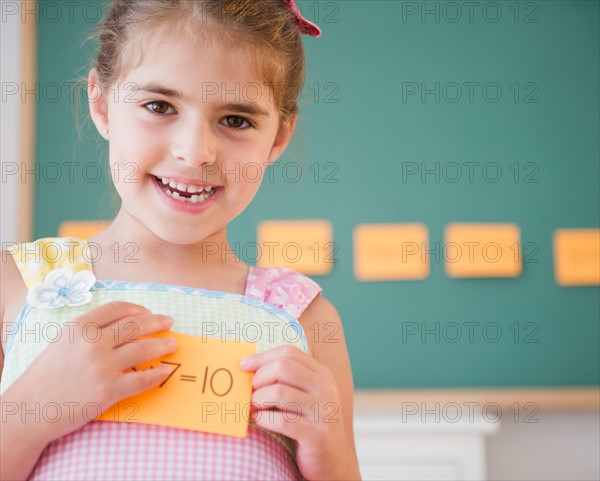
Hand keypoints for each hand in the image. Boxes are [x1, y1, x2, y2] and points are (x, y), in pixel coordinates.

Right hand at [8, 301, 176, 443]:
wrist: (30, 409)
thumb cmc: (46, 376)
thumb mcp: (63, 342)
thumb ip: (89, 331)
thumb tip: (125, 326)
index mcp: (80, 327)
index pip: (117, 309)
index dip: (137, 309)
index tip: (149, 312)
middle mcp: (93, 342)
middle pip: (135, 326)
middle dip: (157, 323)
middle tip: (169, 323)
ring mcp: (102, 366)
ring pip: (143, 349)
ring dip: (162, 346)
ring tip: (173, 345)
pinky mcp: (108, 390)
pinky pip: (142, 379)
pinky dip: (158, 374)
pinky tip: (166, 370)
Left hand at [241, 345, 356, 480]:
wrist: (334, 459)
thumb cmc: (311, 423)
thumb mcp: (307, 395)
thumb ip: (287, 379)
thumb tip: (249, 366)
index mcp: (322, 375)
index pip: (289, 353)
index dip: (263, 357)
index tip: (244, 365)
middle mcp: (326, 389)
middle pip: (283, 367)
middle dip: (259, 378)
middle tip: (250, 391)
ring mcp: (323, 411)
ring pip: (279, 392)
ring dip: (258, 399)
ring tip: (254, 407)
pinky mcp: (317, 435)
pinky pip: (282, 421)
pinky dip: (264, 419)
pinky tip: (260, 421)